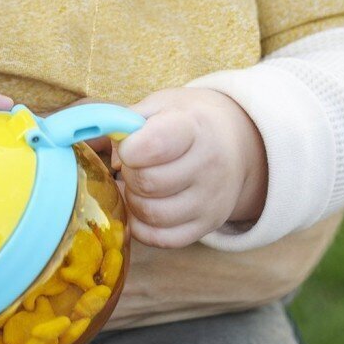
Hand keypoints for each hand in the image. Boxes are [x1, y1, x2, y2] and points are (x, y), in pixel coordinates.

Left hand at [112, 88, 266, 248]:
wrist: (236, 142)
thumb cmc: (189, 121)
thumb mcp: (162, 105)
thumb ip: (128, 120)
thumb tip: (107, 147)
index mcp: (195, 128)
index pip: (155, 144)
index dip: (130, 148)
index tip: (129, 145)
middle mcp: (209, 166)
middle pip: (148, 182)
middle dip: (130, 174)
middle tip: (134, 164)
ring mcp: (211, 200)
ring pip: (152, 214)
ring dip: (133, 200)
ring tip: (139, 184)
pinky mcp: (208, 225)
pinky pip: (162, 239)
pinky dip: (142, 226)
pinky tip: (143, 206)